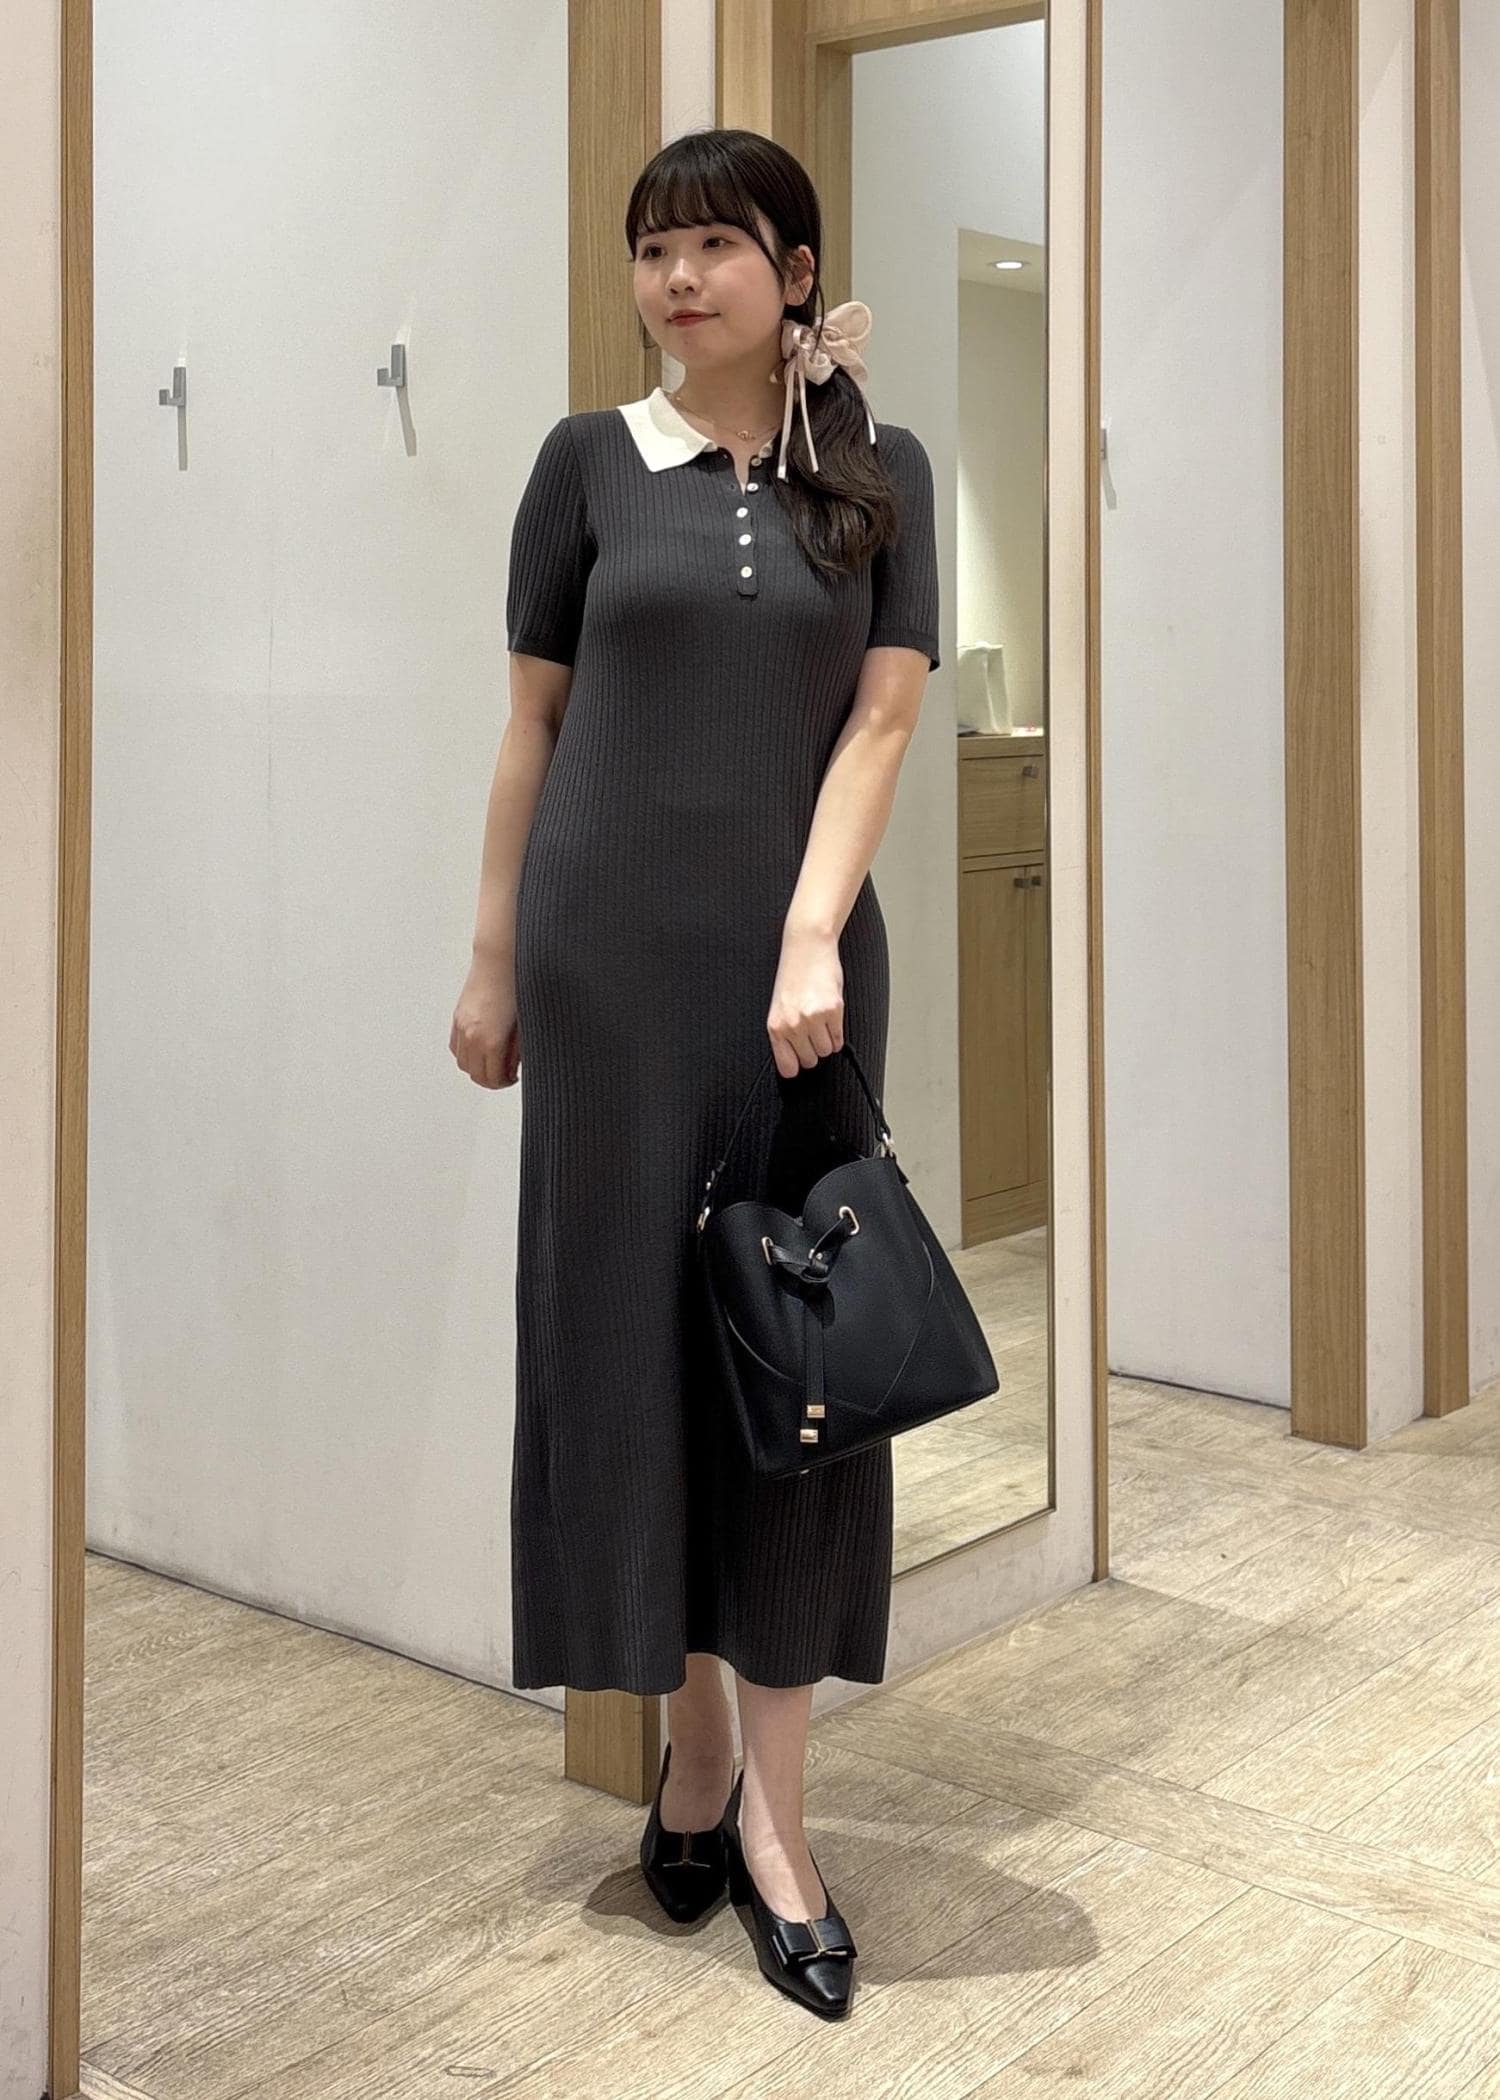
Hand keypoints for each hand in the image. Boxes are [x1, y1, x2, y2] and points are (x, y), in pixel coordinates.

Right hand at [450, 959, 521, 1088]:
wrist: (500, 960)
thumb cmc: (518, 987)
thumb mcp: (524, 1025)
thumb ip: (517, 1052)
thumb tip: (513, 1068)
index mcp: (492, 1041)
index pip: (492, 1078)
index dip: (504, 1083)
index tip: (513, 1079)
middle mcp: (473, 1036)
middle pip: (476, 1075)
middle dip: (491, 1080)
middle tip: (505, 1075)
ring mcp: (462, 1026)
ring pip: (463, 1064)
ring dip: (477, 1068)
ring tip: (493, 1063)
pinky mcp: (458, 1017)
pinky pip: (456, 1048)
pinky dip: (466, 1055)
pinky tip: (480, 1049)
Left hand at [766, 927, 843, 1077]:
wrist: (807, 947)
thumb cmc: (794, 975)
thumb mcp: (780, 1007)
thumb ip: (785, 1033)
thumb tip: (796, 1060)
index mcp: (775, 1027)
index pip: (787, 1067)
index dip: (797, 1065)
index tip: (801, 1060)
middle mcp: (792, 1025)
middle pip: (810, 1061)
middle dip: (814, 1050)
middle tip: (813, 1032)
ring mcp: (813, 1019)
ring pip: (826, 1052)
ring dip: (827, 1041)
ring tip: (821, 1022)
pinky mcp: (832, 1011)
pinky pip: (839, 1039)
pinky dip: (837, 1033)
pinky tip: (831, 1017)